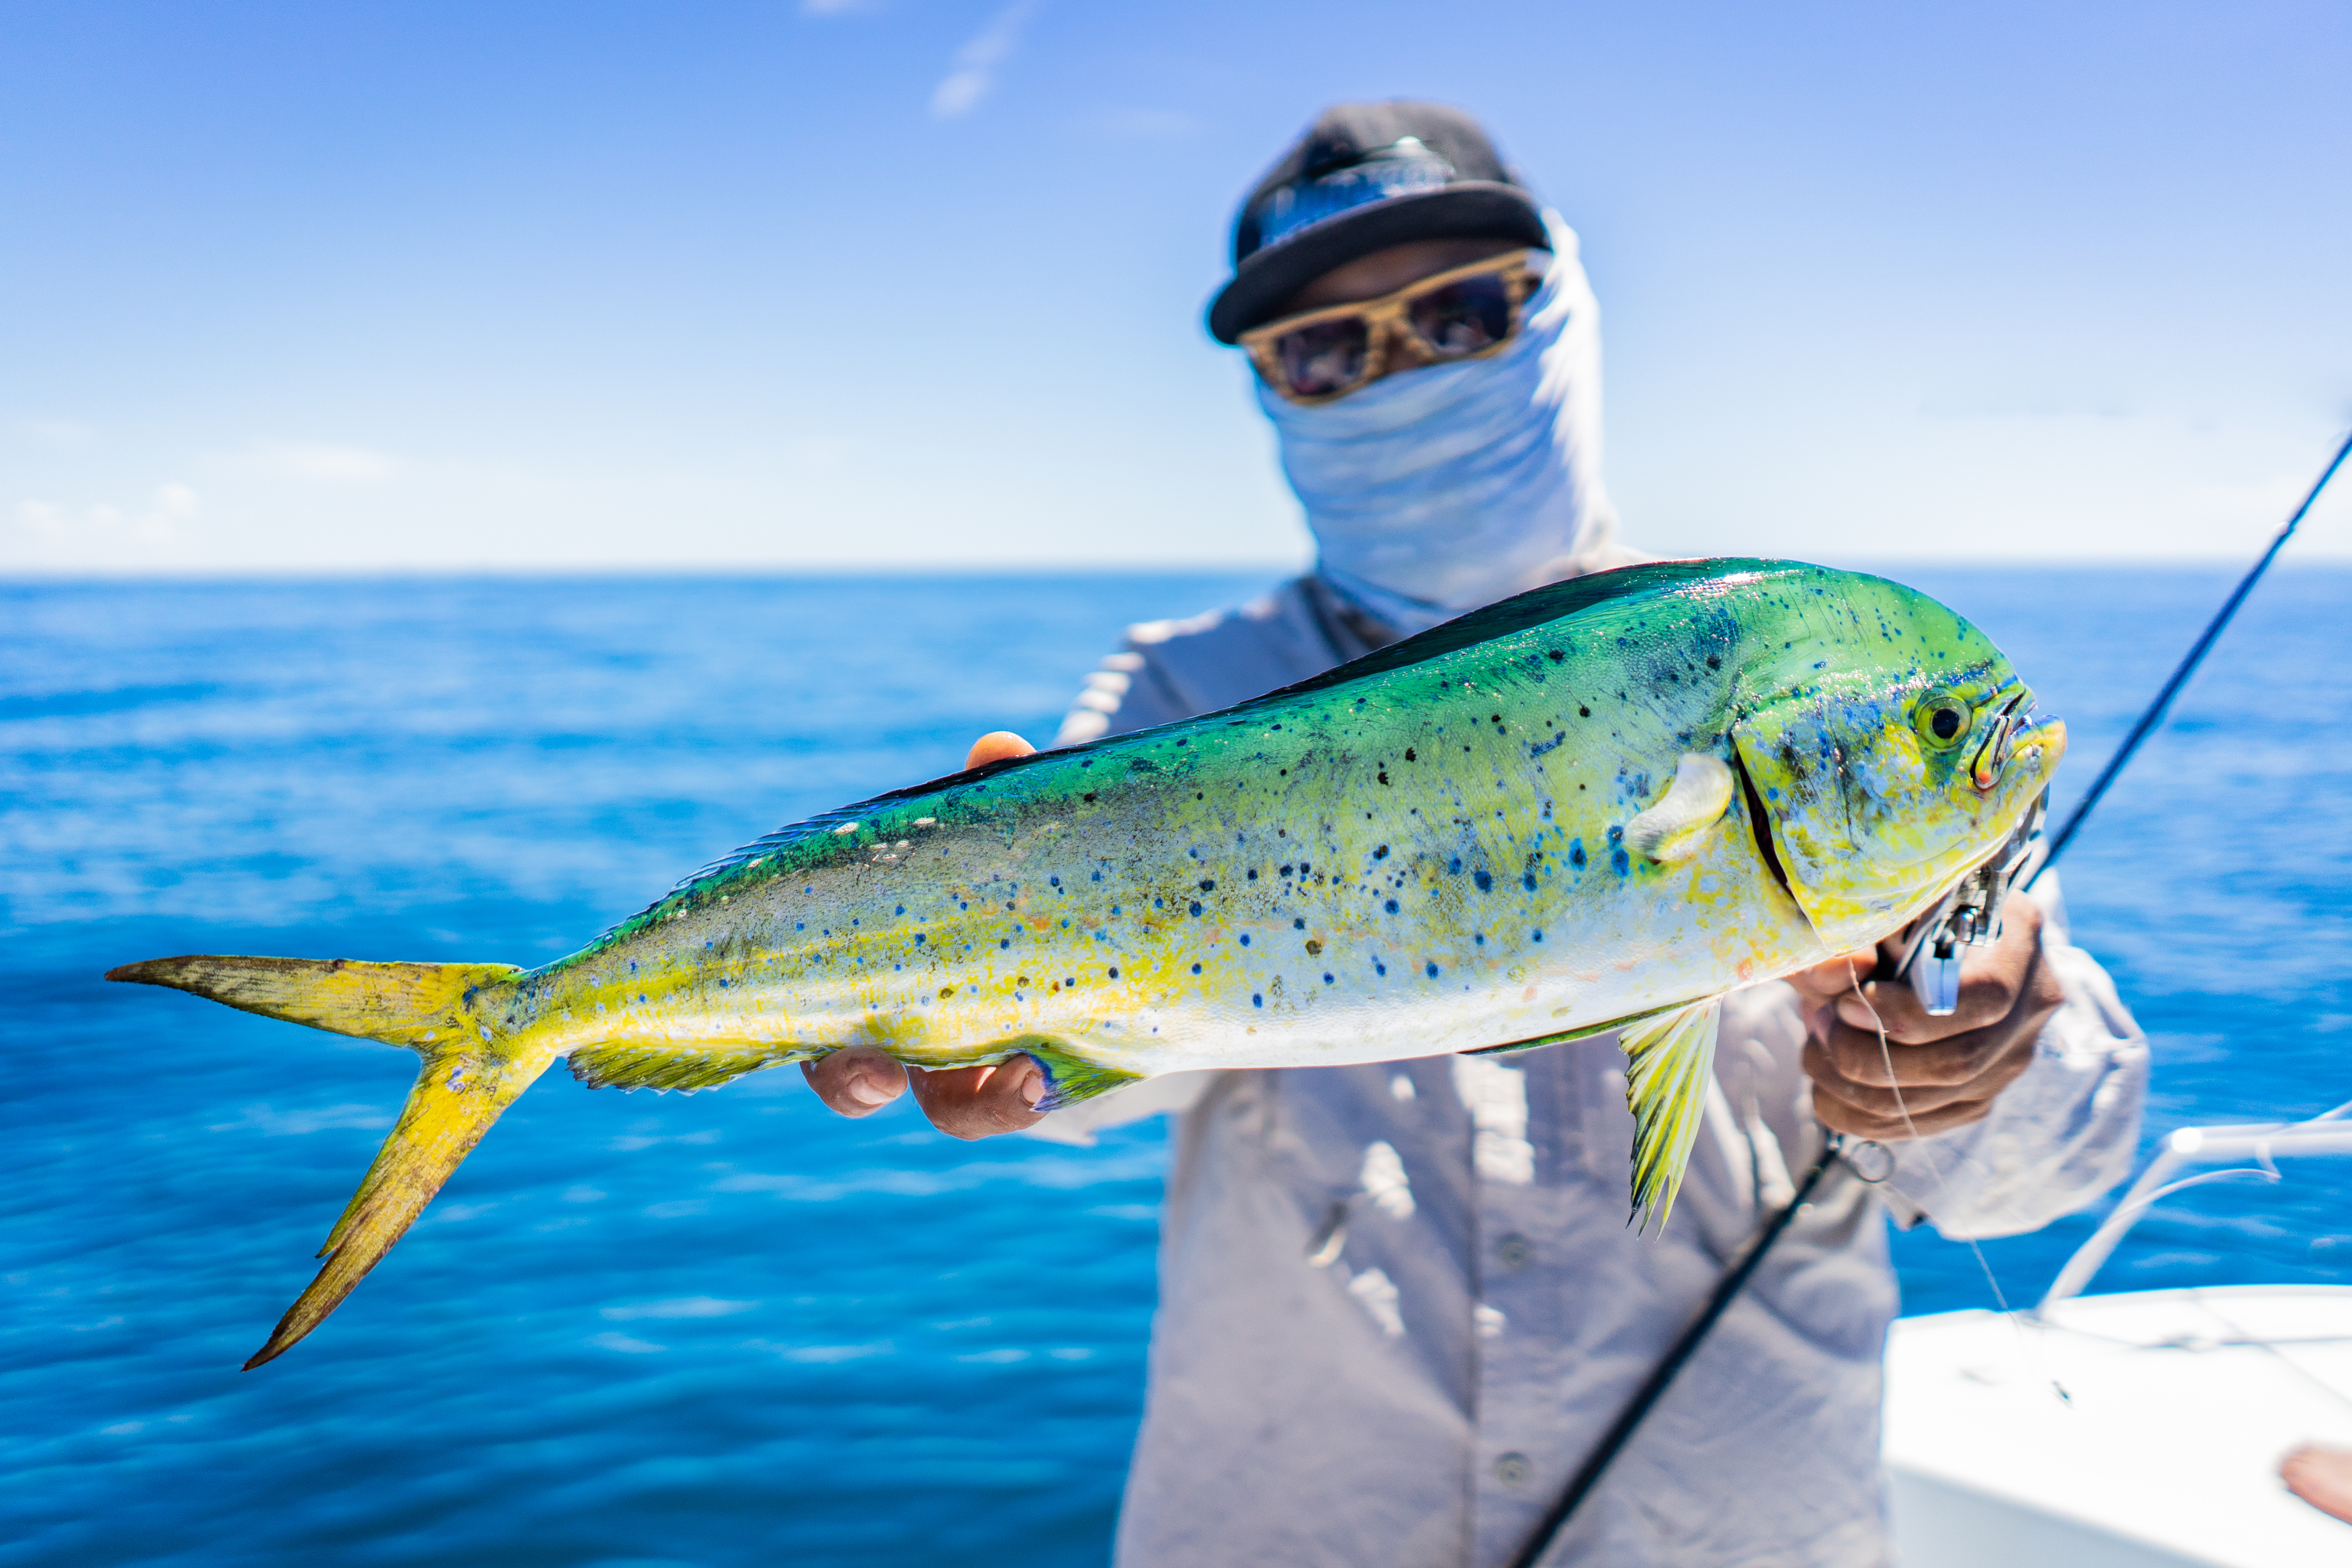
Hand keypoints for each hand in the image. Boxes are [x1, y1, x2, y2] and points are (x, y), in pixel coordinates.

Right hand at [799, 730, 1050, 1140]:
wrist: (1091, 911)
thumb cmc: (1002, 871)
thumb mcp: (991, 836)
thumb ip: (989, 800)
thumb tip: (998, 749)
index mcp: (869, 977)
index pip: (814, 1017)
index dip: (806, 1032)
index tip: (808, 1022)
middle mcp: (911, 1036)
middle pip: (858, 1081)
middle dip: (856, 1084)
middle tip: (878, 1075)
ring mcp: (976, 1064)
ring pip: (957, 1110)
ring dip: (981, 1104)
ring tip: (1019, 1084)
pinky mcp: (1044, 1074)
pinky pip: (1028, 1101)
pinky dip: (1034, 1094)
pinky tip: (1051, 1076)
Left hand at [1786, 896, 2062, 1141]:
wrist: (1910, 936)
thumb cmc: (1892, 910)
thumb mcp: (1870, 904)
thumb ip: (1850, 932)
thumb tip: (1837, 967)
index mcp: (2016, 933)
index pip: (1986, 996)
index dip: (1909, 1013)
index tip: (1847, 1003)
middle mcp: (2029, 1001)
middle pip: (1957, 1061)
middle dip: (1869, 1056)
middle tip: (1820, 1026)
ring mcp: (2009, 1055)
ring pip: (1934, 1100)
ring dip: (1854, 1087)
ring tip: (1815, 1050)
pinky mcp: (1978, 1094)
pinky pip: (1921, 1124)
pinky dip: (1859, 1113)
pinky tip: (1826, 1085)